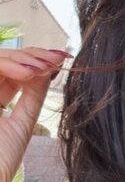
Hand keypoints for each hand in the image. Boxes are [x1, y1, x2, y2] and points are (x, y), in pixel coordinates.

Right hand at [0, 47, 69, 181]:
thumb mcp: (21, 125)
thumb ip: (32, 96)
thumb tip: (49, 67)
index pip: (12, 72)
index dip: (34, 62)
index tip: (61, 60)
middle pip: (3, 61)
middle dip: (32, 56)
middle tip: (58, 58)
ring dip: (22, 58)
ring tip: (46, 66)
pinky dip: (7, 65)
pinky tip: (28, 73)